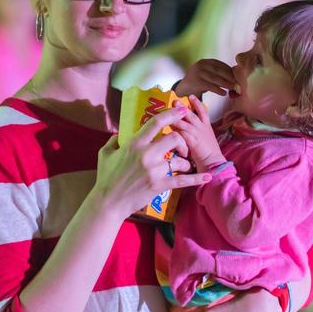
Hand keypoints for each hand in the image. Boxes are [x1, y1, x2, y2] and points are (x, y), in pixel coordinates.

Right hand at [94, 106, 211, 217]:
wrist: (108, 202)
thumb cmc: (106, 178)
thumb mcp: (105, 154)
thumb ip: (114, 140)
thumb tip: (120, 134)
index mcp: (135, 143)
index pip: (157, 122)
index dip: (172, 114)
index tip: (181, 109)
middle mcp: (147, 154)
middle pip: (175, 138)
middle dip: (182, 141)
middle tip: (182, 148)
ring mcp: (155, 170)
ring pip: (180, 160)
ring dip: (185, 162)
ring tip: (183, 165)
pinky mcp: (160, 185)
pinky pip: (183, 180)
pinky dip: (196, 179)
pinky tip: (207, 177)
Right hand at [175, 58, 237, 98]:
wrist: (183, 89)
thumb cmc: (199, 82)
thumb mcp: (208, 74)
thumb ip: (218, 73)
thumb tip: (236, 75)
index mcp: (205, 61)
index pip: (221, 65)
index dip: (230, 71)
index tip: (238, 77)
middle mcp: (201, 65)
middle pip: (219, 71)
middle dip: (230, 77)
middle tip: (238, 83)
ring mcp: (197, 72)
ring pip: (215, 78)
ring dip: (226, 83)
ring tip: (233, 88)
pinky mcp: (196, 81)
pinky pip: (210, 86)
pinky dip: (218, 90)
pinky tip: (224, 93)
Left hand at [176, 96, 226, 172]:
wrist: (214, 163)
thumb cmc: (208, 155)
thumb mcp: (204, 140)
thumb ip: (196, 134)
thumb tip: (185, 129)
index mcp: (207, 127)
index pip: (203, 112)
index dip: (197, 103)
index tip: (191, 96)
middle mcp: (203, 129)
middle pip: (192, 115)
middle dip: (183, 108)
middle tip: (175, 101)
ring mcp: (198, 135)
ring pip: (186, 123)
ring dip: (177, 118)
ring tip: (169, 114)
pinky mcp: (193, 142)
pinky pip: (183, 134)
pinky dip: (177, 130)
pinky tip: (170, 128)